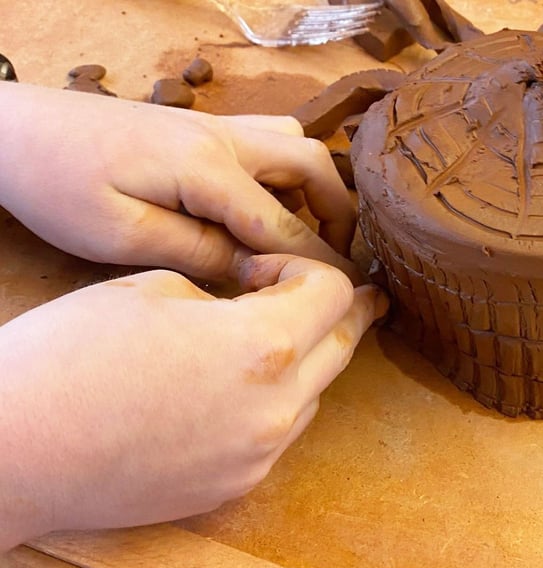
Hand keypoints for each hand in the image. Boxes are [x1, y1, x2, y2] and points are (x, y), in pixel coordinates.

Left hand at [0, 83, 360, 281]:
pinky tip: (266, 211)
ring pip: (294, 144)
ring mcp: (212, 127)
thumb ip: (197, 252)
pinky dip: (287, 176)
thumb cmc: (56, 184)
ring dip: (315, 188)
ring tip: (309, 235)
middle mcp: (221, 137)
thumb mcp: (121, 236)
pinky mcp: (199, 130)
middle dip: (336, 213)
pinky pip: (267, 143)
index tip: (343, 298)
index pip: (284, 223)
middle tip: (338, 259)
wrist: (14, 130)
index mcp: (205, 167)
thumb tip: (255, 271)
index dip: (319, 264)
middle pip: (311, 163)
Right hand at [0, 255, 386, 550]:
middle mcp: (277, 408)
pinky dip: (276, 403)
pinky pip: (280, 434)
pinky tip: (237, 390)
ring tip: (269, 341)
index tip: (269, 269)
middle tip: (343, 295)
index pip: (334, 295)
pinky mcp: (235, 486)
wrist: (19, 447)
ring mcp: (259, 455)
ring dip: (305, 360)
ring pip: (314, 394)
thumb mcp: (158, 292)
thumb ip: (227, 298)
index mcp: (263, 346)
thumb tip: (252, 308)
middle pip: (341, 346)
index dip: (308, 268)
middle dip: (338, 313)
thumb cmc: (72, 356)